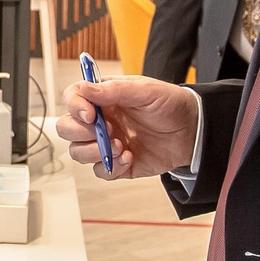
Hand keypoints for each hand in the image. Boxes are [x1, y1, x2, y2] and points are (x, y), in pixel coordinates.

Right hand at [55, 75, 200, 179]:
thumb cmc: (170, 105)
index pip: (73, 98)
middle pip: (67, 128)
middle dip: (80, 133)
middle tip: (105, 131)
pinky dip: (111, 167)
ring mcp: (106, 143)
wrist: (193, 131)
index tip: (90, 115)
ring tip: (120, 145)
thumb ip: (114, 90)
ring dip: (94, 151)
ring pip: (78, 152)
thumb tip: (86, 89)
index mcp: (104, 98)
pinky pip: (100, 171)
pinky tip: (129, 157)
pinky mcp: (117, 164)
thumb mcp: (145, 90)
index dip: (75, 106)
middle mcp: (100, 121)